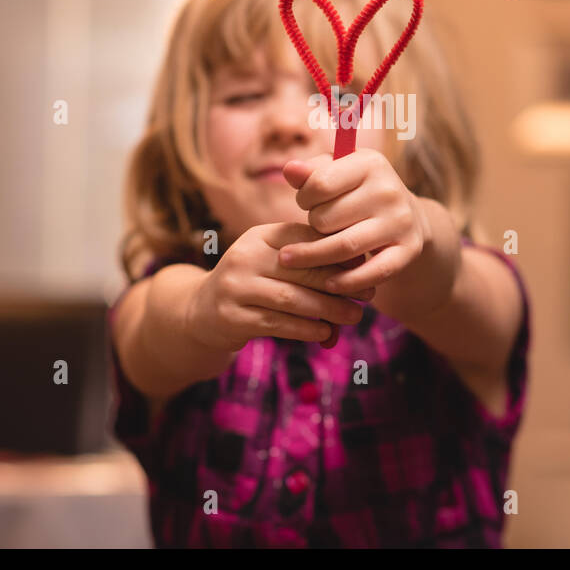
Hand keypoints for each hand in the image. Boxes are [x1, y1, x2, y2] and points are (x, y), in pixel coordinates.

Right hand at [185, 222, 372, 351]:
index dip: (337, 252)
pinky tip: (326, 332)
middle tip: (368, 295)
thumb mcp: (272, 262)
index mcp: (258, 236)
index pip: (304, 239)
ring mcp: (235, 287)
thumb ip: (307, 259)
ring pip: (292, 298)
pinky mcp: (232, 317)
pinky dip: (306, 329)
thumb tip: (359, 264)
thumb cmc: (253, 284)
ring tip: (354, 316)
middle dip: (339, 283)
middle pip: (301, 269)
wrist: (202, 312)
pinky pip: (277, 323)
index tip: (365, 265)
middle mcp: (244, 256)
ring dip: (329, 310)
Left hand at [277, 149, 430, 295]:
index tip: (307, 203)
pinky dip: (347, 282)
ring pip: (343, 246)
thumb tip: (290, 170)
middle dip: (312, 226)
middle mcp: (388, 190)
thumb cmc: (360, 191)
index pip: (319, 184)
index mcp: (370, 163)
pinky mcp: (409, 250)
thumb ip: (311, 171)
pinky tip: (328, 285)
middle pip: (327, 218)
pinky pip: (372, 272)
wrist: (408, 215)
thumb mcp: (339, 171)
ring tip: (291, 260)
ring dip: (313, 256)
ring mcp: (400, 221)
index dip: (304, 197)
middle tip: (314, 228)